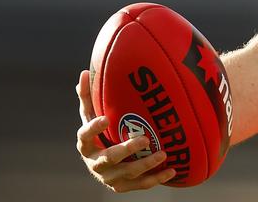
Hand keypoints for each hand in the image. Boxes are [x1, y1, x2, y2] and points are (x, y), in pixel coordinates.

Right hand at [75, 69, 176, 191]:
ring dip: (145, 165)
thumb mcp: (92, 116)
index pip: (84, 137)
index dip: (93, 129)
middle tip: (144, 139)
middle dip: (126, 150)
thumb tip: (84, 72)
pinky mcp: (123, 186)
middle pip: (108, 159)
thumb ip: (89, 98)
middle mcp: (95, 163)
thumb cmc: (99, 134)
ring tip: (163, 154)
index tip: (106, 118)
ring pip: (127, 174)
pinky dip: (157, 179)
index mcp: (86, 145)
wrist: (103, 166)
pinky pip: (140, 185)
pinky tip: (173, 170)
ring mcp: (109, 177)